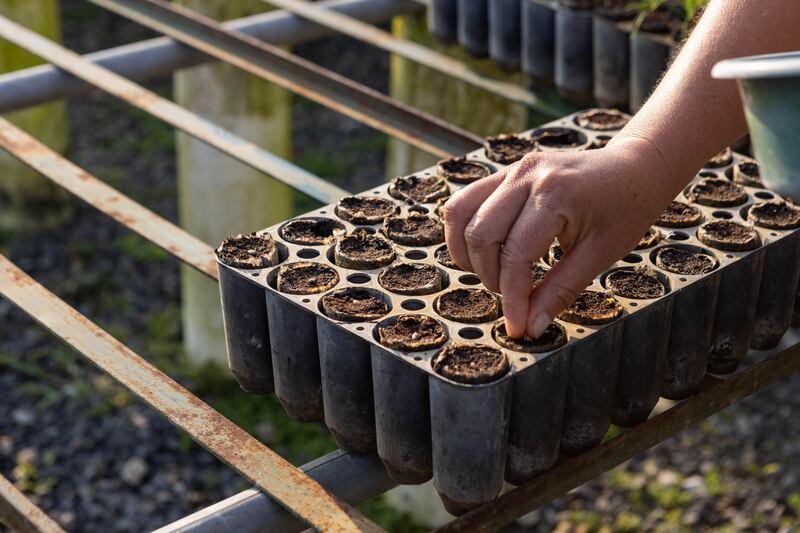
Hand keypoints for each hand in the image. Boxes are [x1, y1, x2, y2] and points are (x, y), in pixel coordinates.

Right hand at [442, 137, 680, 338]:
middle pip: (479, 235)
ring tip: (495, 274)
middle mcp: (526, 176)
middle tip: (513, 296)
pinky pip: (465, 201)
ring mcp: (511, 169)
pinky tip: (486, 253)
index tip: (516, 327)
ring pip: (460, 214)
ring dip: (467, 253)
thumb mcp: (599, 255)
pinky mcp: (505, 171)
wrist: (636, 167)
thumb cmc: (626, 209)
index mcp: (555, 195)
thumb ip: (560, 291)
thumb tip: (530, 327)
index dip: (512, 298)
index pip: (515, 255)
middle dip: (490, 277)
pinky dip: (465, 231)